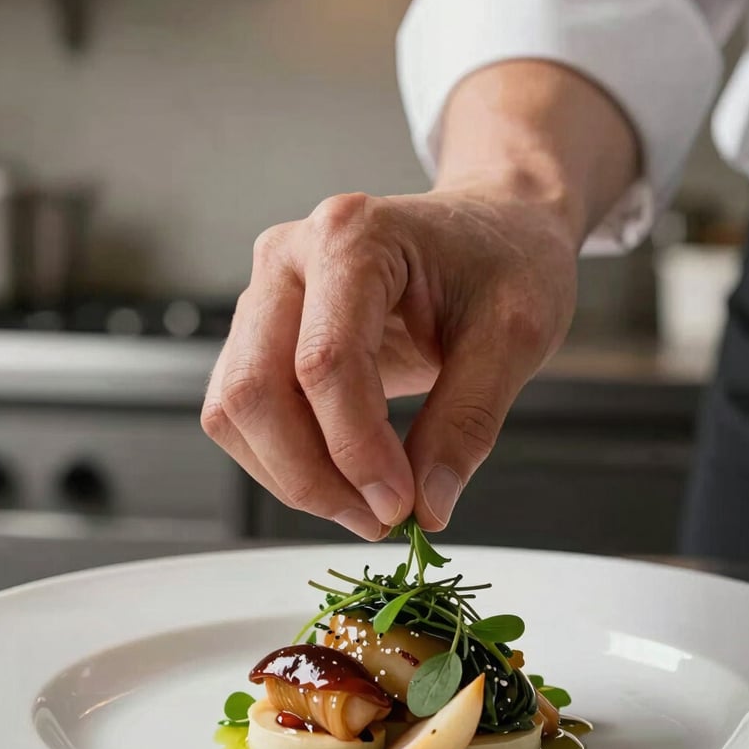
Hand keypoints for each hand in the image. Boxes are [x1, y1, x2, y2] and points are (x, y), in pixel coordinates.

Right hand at [202, 187, 577, 538]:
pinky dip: (283, 459)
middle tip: (379, 518)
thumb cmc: (506, 263)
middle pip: (255, 389)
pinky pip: (242, 411)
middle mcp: (290, 258)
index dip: (356, 449)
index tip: (401, 505)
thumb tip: (427, 507)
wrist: (492, 230)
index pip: (325, 362)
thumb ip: (466, 423)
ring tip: (365, 504)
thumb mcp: (513, 336)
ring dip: (291, 475)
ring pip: (234, 409)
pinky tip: (342, 476)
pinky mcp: (264, 332)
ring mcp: (267, 294)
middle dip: (311, 476)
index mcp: (352, 237)